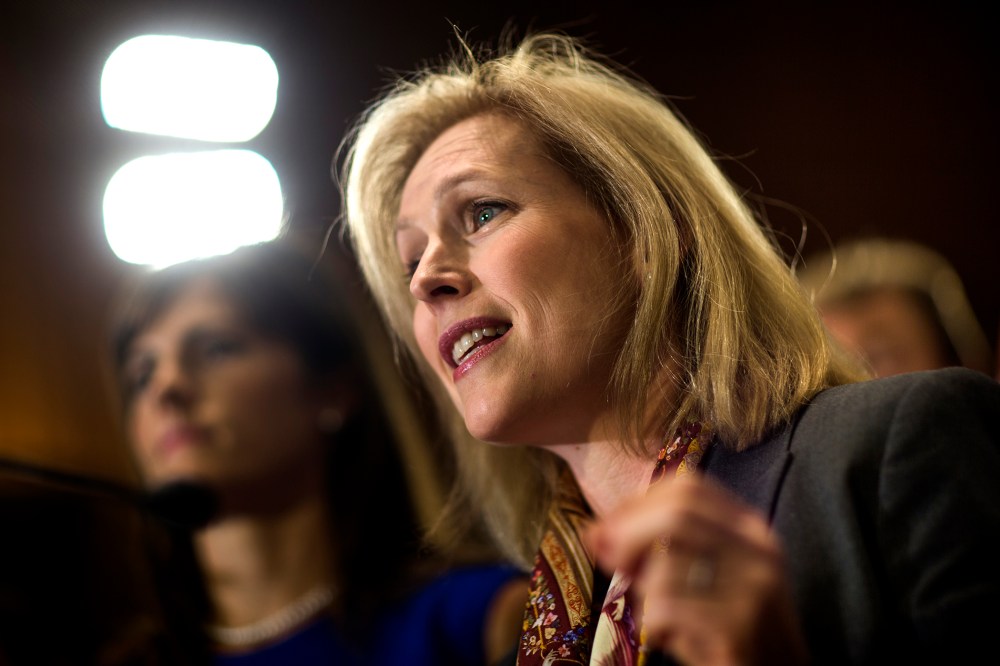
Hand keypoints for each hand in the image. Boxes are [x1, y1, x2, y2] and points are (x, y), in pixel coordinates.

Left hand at [584, 473, 807, 665]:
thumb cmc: (730, 626)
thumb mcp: (705, 575)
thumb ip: (658, 546)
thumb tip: (595, 532)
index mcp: (750, 527)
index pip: (687, 487)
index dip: (637, 504)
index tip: (608, 530)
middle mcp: (757, 549)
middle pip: (676, 515)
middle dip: (629, 534)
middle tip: (611, 562)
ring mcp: (752, 587)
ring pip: (665, 567)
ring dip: (644, 593)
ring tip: (659, 615)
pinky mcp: (738, 627)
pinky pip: (666, 609)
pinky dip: (651, 625)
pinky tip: (667, 637)